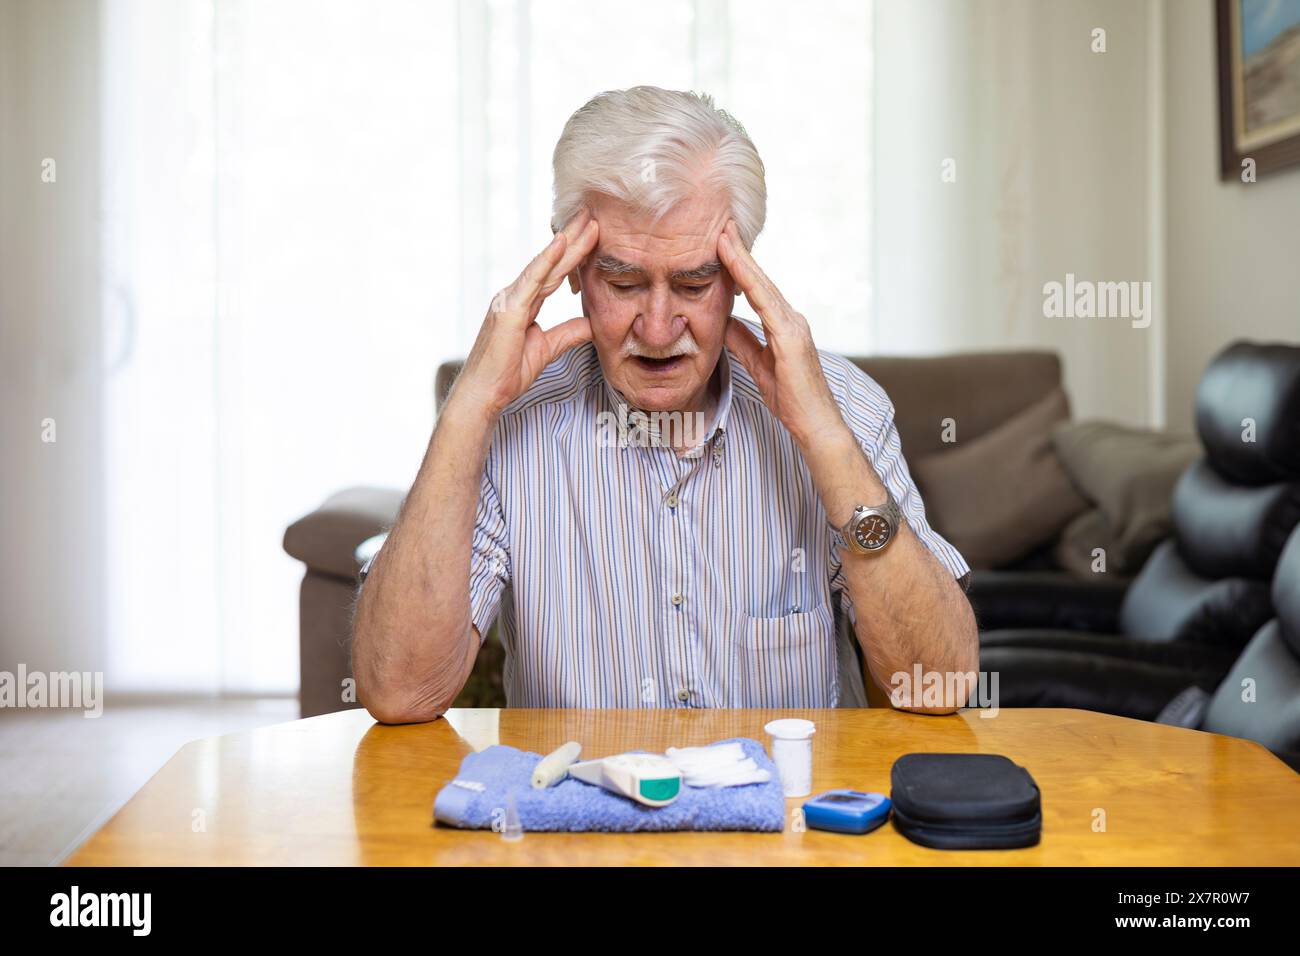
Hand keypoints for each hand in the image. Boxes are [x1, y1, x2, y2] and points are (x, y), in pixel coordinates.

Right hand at [451, 207, 598, 417]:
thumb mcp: (546, 349)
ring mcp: (509, 300)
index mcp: (522, 303)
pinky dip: (547, 261)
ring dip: (567, 243)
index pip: (554, 273)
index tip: (593, 234)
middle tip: (593, 214)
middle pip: (550, 262)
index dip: (574, 254)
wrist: (484, 394)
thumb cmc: (506, 375)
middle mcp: (514, 295)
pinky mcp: (509, 310)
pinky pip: (532, 281)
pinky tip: (561, 244)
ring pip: (544, 266)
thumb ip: (567, 334)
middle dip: (573, 239)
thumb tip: (591, 324)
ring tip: (587, 222)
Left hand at [717, 220, 846, 447]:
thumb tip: (725, 322)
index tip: (722, 244)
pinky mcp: (790, 337)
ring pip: (762, 284)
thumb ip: (744, 343)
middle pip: (760, 279)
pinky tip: (734, 265)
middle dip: (740, 252)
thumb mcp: (758, 366)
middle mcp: (791, 319)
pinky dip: (749, 281)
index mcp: (784, 326)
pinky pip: (765, 302)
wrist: (815, 423)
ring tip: (722, 236)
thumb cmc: (792, 400)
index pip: (757, 289)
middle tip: (721, 225)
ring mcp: (793, 326)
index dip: (739, 266)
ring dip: (741, 259)